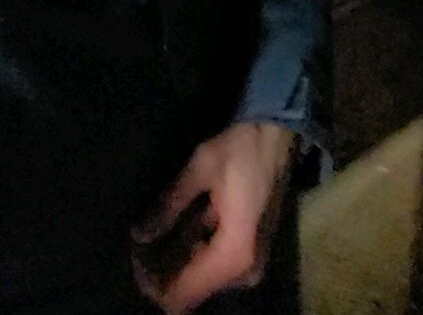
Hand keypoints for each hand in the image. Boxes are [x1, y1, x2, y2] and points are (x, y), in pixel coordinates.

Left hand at [132, 122, 296, 313]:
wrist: (281, 133)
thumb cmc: (243, 149)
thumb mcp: (200, 169)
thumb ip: (168, 206)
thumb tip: (138, 236)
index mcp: (232, 254)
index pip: (182, 295)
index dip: (152, 283)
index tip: (135, 256)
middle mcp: (244, 271)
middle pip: (191, 292)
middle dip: (162, 272)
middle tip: (140, 245)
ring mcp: (251, 265)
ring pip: (201, 280)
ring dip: (175, 262)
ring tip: (153, 236)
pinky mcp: (251, 253)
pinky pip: (214, 266)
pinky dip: (193, 252)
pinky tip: (179, 228)